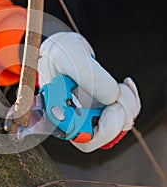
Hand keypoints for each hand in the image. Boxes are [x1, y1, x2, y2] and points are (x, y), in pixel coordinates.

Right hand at [37, 32, 140, 151]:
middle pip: (99, 137)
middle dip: (119, 117)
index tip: (112, 106)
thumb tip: (112, 98)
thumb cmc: (58, 52)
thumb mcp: (69, 56)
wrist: (62, 48)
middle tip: (119, 92)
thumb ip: (89, 75)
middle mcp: (69, 119)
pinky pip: (121, 115)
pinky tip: (126, 85)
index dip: (102, 129)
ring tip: (121, 84)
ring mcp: (84, 115)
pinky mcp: (96, 109)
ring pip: (113, 128)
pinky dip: (131, 101)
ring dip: (128, 106)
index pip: (81, 137)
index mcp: (55, 112)